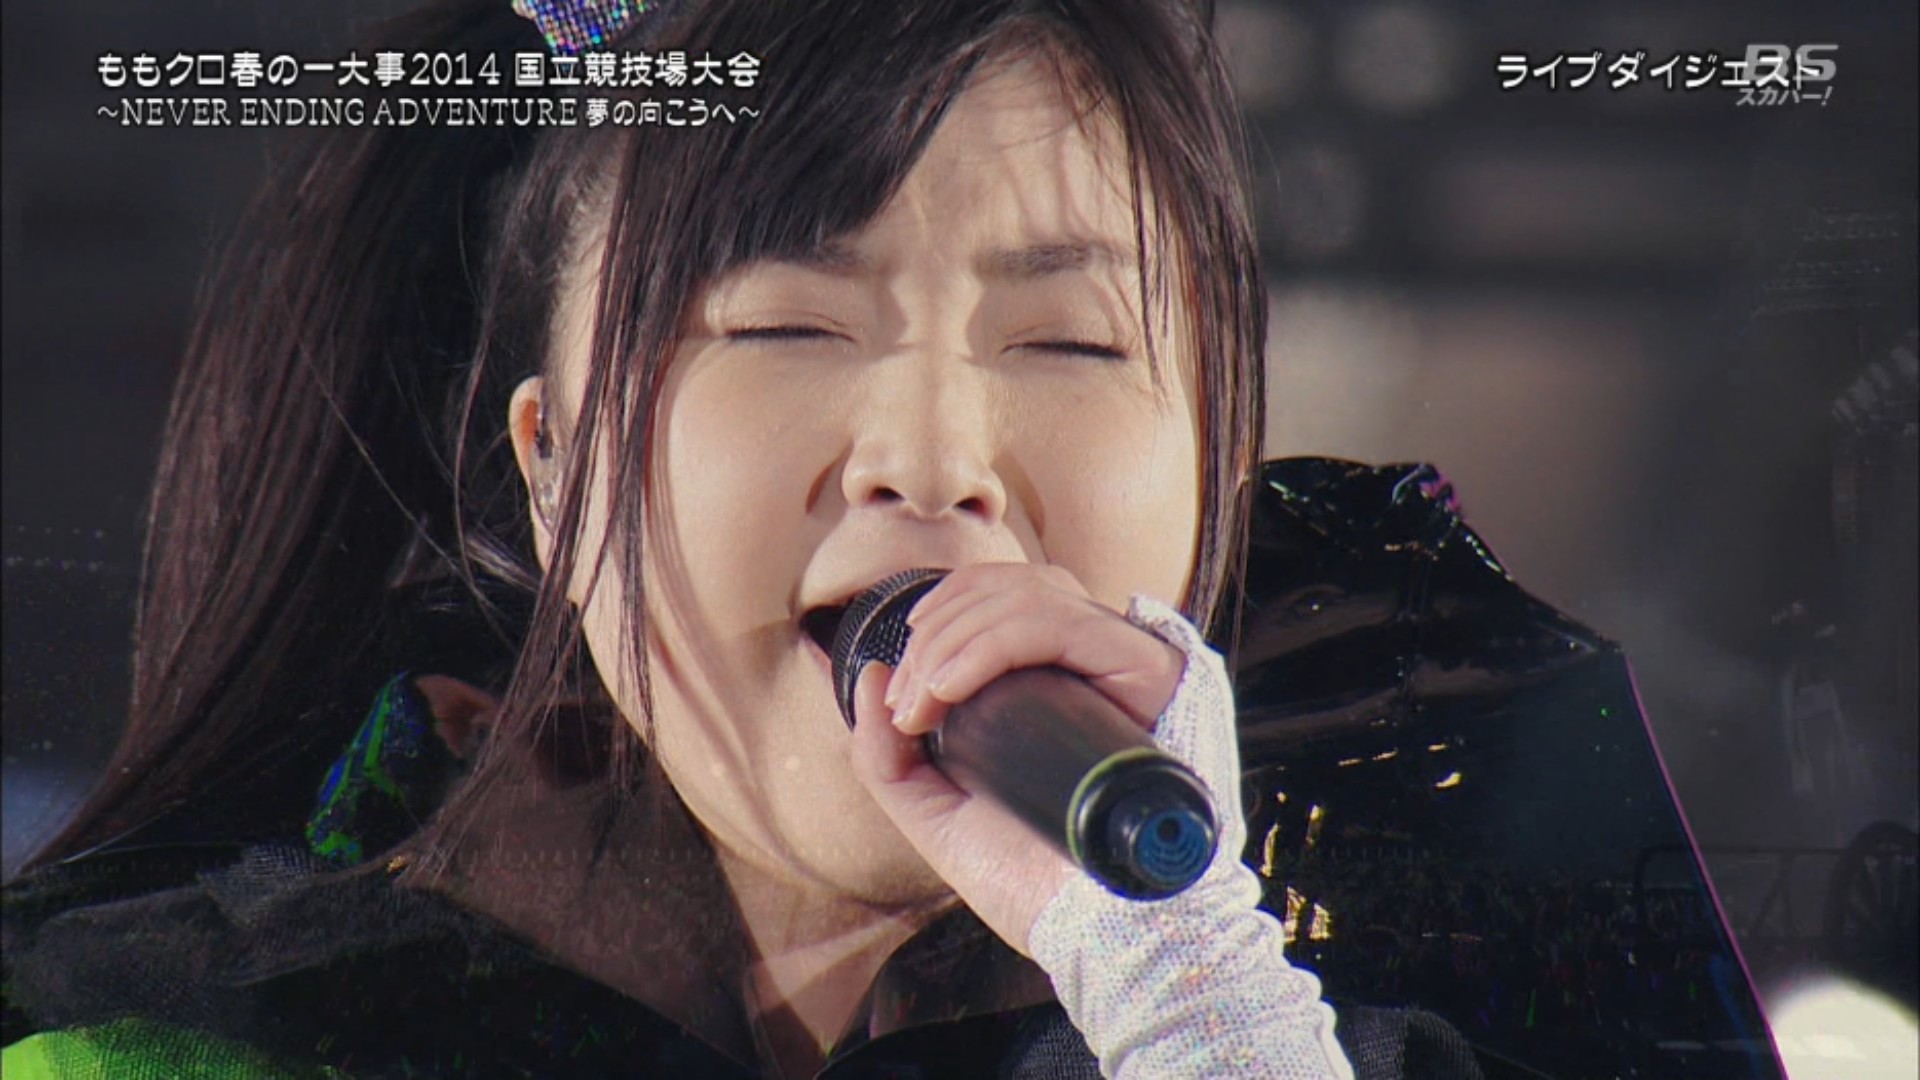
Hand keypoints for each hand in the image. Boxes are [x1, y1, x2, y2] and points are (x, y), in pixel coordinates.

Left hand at [844, 563, 1187, 956]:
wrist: (1086, 929)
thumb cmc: (1028, 876)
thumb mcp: (935, 811)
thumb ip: (888, 754)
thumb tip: (871, 671)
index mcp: (1059, 679)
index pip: (1000, 594)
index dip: (938, 619)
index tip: (898, 697)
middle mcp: (1096, 661)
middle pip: (1009, 587)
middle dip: (935, 636)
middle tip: (905, 708)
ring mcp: (1124, 663)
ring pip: (1031, 595)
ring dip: (953, 639)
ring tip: (924, 704)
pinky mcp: (1148, 673)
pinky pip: (1061, 624)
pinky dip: (991, 644)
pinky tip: (950, 689)